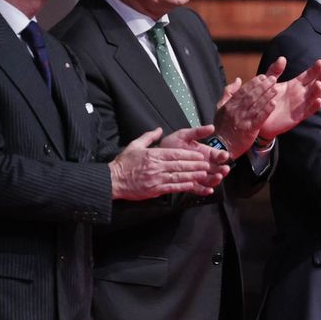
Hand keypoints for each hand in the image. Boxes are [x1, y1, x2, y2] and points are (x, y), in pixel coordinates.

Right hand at [109, 127, 228, 200]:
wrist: (113, 180)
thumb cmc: (124, 163)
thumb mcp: (134, 145)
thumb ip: (148, 137)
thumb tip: (159, 130)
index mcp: (152, 155)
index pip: (175, 154)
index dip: (189, 155)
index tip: (199, 155)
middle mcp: (156, 167)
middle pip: (180, 165)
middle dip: (195, 165)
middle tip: (207, 164)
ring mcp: (156, 179)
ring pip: (179, 176)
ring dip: (193, 175)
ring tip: (204, 174)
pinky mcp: (155, 190)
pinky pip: (172, 187)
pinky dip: (184, 186)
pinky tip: (192, 185)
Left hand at [159, 124, 230, 187]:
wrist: (157, 156)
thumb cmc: (170, 144)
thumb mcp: (184, 135)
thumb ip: (198, 132)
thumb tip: (211, 127)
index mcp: (204, 152)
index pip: (217, 155)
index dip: (222, 156)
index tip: (224, 155)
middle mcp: (202, 164)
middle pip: (217, 169)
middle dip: (222, 169)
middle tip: (224, 169)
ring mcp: (197, 175)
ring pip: (210, 179)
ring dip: (215, 179)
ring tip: (217, 177)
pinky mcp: (190, 183)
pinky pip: (199, 189)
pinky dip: (205, 190)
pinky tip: (209, 190)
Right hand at [212, 73, 276, 154]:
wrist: (221, 146)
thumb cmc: (222, 126)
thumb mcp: (220, 107)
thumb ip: (228, 92)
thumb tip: (238, 80)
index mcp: (229, 105)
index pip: (243, 90)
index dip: (254, 82)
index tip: (263, 76)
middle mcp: (236, 111)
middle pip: (251, 95)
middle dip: (263, 86)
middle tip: (273, 79)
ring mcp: (243, 120)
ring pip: (256, 105)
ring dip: (267, 96)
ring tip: (275, 89)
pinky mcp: (249, 129)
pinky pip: (260, 118)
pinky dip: (267, 110)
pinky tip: (273, 103)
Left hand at [257, 57, 320, 140]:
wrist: (259, 116)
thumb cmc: (264, 98)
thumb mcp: (269, 82)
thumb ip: (275, 71)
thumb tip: (282, 58)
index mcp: (295, 84)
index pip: (309, 75)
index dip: (315, 69)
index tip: (320, 62)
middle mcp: (301, 94)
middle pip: (316, 84)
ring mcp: (301, 105)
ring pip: (315, 96)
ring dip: (319, 90)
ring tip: (319, 84)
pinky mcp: (299, 116)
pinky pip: (309, 111)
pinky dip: (315, 106)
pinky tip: (319, 101)